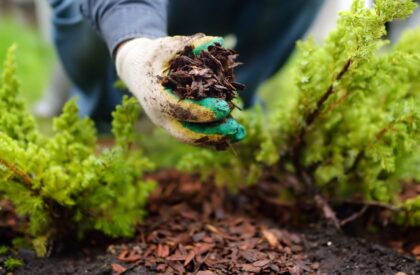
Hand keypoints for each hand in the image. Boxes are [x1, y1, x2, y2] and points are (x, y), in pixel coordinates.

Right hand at [116, 34, 244, 146]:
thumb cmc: (152, 56)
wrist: (135, 70)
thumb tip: (217, 41)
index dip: (203, 111)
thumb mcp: (166, 46)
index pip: (181, 109)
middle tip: (235, 128)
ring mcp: (167, 124)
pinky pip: (194, 136)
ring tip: (240, 134)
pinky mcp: (175, 126)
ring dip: (216, 139)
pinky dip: (213, 138)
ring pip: (191, 138)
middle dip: (212, 133)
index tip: (225, 107)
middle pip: (186, 134)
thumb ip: (190, 44)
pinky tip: (233, 135)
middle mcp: (160, 116)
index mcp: (156, 97)